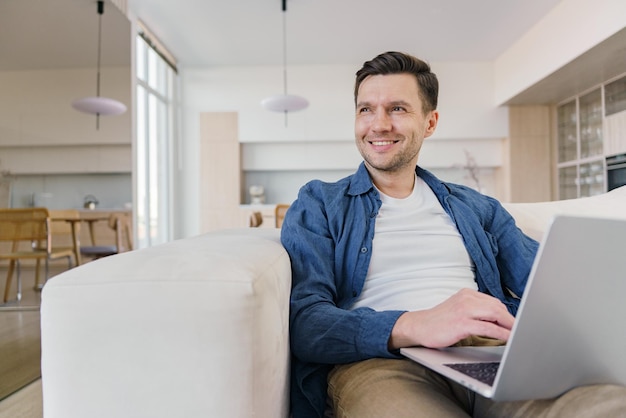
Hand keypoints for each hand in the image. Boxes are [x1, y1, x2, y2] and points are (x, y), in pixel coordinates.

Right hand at [388, 289, 514, 349]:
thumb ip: (476, 312)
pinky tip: (509, 339)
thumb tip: (500, 322)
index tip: (519, 323)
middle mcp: (467, 299)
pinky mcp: (462, 323)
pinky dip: (502, 333)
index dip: (508, 314)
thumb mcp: (459, 310)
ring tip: (520, 335)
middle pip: (498, 307)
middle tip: (523, 331)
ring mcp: (464, 310)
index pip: (494, 302)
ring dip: (510, 326)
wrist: (418, 327)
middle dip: (512, 320)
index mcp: (467, 294)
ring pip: (495, 314)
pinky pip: (488, 328)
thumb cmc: (440, 322)